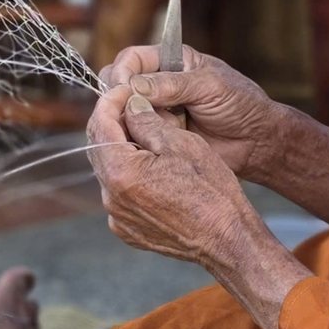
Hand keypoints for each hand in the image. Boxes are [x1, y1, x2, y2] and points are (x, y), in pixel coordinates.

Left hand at [87, 88, 309, 328]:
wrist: (228, 240)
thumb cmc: (211, 190)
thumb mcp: (181, 144)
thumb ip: (146, 121)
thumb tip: (130, 104)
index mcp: (121, 173)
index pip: (100, 124)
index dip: (111, 100)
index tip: (126, 88)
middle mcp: (111, 198)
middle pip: (100, 148)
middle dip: (114, 122)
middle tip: (134, 105)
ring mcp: (117, 217)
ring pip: (109, 170)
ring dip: (122, 149)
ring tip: (147, 135)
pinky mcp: (127, 230)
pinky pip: (119, 194)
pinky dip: (129, 175)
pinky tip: (152, 168)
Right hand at [99, 45, 281, 182]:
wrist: (256, 142)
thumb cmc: (241, 105)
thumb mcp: (209, 87)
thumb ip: (173, 84)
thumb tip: (134, 86)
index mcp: (173, 60)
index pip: (133, 58)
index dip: (123, 72)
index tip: (123, 89)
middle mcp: (160, 83)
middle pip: (121, 82)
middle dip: (121, 97)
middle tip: (131, 111)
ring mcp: (157, 109)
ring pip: (125, 110)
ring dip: (133, 118)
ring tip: (154, 126)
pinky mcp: (159, 132)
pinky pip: (136, 132)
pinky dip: (140, 136)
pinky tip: (154, 140)